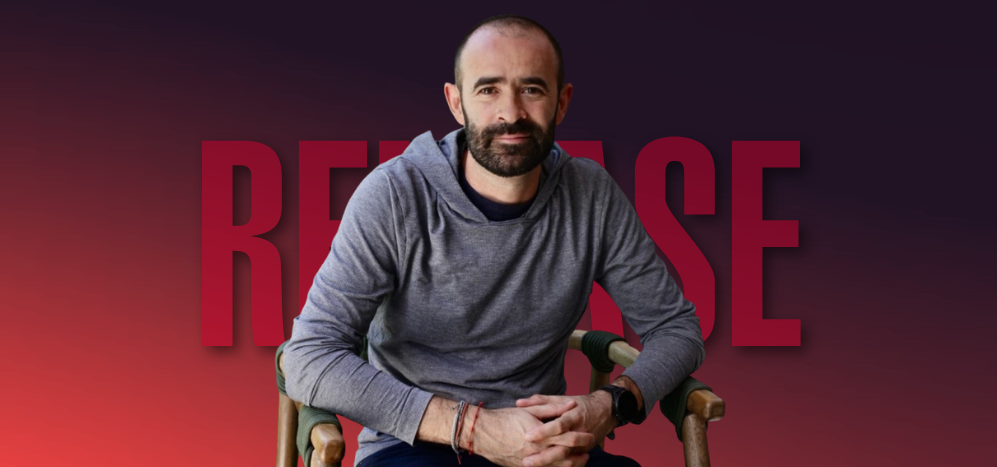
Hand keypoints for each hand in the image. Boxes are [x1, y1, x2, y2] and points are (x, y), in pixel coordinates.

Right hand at [467, 402, 592, 466]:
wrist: (481, 433)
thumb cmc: (504, 419)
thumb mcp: (529, 410)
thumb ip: (552, 409)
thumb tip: (570, 404)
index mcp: (540, 436)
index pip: (568, 438)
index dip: (581, 437)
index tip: (590, 435)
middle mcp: (536, 452)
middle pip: (565, 457)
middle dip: (579, 455)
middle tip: (588, 451)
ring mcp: (529, 463)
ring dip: (570, 465)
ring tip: (579, 461)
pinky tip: (560, 465)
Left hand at [515, 392, 617, 464]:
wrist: (607, 411)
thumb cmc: (580, 403)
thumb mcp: (562, 399)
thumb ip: (540, 401)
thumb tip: (519, 402)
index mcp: (574, 416)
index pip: (558, 425)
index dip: (543, 431)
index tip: (527, 436)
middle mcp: (580, 432)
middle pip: (562, 448)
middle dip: (544, 456)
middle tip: (526, 460)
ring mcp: (583, 445)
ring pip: (566, 459)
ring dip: (549, 464)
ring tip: (531, 466)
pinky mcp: (584, 452)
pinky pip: (571, 463)